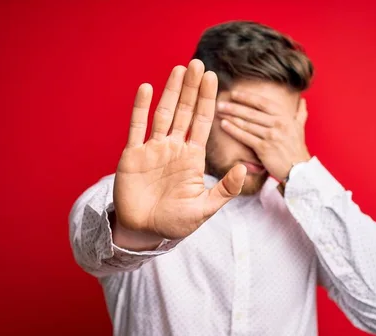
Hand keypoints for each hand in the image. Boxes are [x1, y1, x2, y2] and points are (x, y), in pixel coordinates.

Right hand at [113, 59, 246, 240]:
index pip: (202, 123)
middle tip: (197, 63)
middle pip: (184, 112)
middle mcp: (174, 148)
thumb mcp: (204, 209)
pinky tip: (147, 89)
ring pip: (163, 114)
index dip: (207, 101)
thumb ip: (225, 189)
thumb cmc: (175, 222)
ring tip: (178, 69)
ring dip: (170, 91)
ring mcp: (153, 149)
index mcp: (192, 158)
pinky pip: (137, 127)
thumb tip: (243, 168)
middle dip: (191, 88)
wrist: (144, 232)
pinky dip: (141, 108)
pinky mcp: (133, 155)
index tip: (213, 78)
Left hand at [217, 91, 311, 180]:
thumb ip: (300, 114)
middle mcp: (278, 124)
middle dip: (234, 107)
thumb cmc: (297, 149)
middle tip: (220, 102)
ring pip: (247, 123)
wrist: (299, 170)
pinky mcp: (264, 148)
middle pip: (252, 112)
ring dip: (231, 116)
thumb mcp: (300, 128)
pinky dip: (233, 130)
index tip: (234, 93)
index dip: (247, 97)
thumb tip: (302, 101)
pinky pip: (245, 137)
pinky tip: (224, 125)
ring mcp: (271, 136)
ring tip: (219, 111)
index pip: (262, 103)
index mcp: (285, 117)